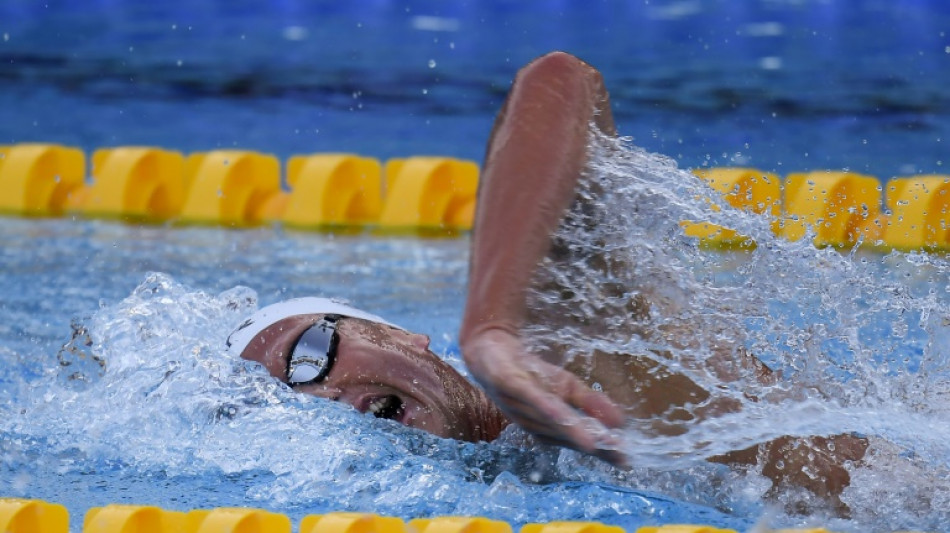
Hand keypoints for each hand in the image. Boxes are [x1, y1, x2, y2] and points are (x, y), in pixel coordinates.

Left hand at [461, 327, 628, 466]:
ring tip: (597, 443)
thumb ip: (592, 404)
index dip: (601, 451)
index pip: (579, 441)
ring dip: (573, 433)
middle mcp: (534, 423)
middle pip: (566, 436)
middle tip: (618, 454)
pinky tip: (563, 415)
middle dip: (592, 446)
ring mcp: (521, 406)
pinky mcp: (512, 384)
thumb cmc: (529, 373)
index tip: (626, 460)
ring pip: (550, 422)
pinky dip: (547, 409)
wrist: (491, 348)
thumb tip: (622, 422)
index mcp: (549, 427)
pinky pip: (531, 398)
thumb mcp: (566, 386)